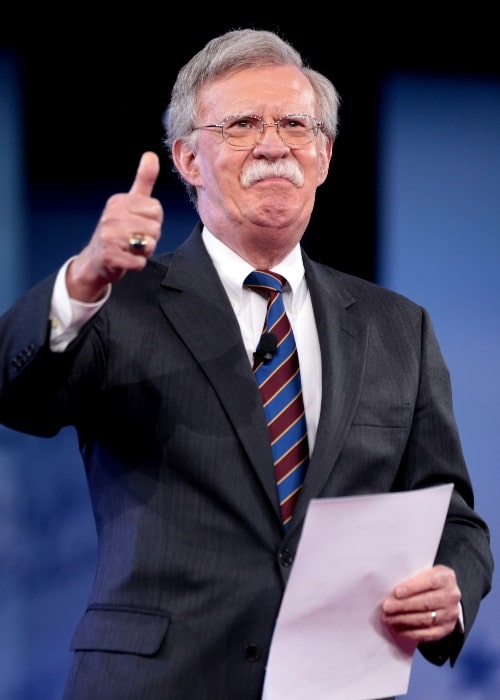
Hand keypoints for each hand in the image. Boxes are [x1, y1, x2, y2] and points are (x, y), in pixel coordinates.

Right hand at [66, 151, 162, 301]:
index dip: (153, 221)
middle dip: (150, 238)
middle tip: (134, 239)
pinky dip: (137, 264)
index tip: (139, 223)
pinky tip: (126, 259)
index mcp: (119, 202)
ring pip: (149, 245)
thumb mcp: (130, 202)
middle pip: (155, 228)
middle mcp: (112, 216)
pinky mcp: (110, 256)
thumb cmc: (118, 230)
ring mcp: (109, 236)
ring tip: (130, 248)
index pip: (156, 209)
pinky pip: (140, 262)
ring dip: (144, 251)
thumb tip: (151, 154)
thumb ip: (143, 180)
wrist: (95, 260)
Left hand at [381, 565, 461, 644]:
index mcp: (446, 578)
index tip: (397, 593)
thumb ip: (412, 578)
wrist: (446, 595)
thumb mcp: (425, 572)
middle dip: (404, 606)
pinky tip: (398, 629)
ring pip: (425, 619)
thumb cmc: (428, 582)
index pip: (430, 582)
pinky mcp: (446, 629)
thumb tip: (390, 589)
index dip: (412, 587)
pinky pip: (428, 634)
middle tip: (387, 608)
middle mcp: (451, 596)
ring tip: (388, 619)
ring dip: (404, 620)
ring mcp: (450, 614)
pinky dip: (411, 633)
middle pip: (426, 603)